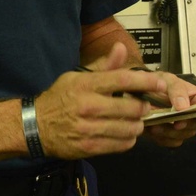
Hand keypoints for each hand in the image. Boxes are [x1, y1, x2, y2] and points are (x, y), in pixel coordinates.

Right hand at [34, 43, 166, 159]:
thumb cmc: (60, 98)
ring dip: (138, 125)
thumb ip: (104, 65)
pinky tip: (125, 133)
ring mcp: (89, 129)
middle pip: (131, 107)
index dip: (146, 81)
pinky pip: (121, 145)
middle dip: (144, 107)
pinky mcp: (90, 147)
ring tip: (135, 120)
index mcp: (87, 85)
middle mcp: (89, 106)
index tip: (161, 82)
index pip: (123, 79)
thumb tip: (121, 47)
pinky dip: (128, 139)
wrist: (35, 126)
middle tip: (145, 106)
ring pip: (129, 128)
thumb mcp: (77, 76)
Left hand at [143, 73, 195, 147]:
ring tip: (156, 125)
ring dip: (171, 132)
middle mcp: (193, 113)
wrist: (140, 92)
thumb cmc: (158, 83)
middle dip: (186, 124)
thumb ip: (177, 90)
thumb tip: (184, 107)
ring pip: (185, 135)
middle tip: (175, 123)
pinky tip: (153, 129)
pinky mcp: (171, 135)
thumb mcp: (168, 80)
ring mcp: (183, 125)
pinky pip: (172, 141)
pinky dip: (163, 138)